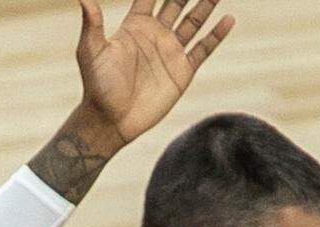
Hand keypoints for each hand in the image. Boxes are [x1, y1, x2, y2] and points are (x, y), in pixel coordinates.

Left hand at [76, 0, 234, 147]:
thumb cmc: (97, 87)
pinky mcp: (181, 72)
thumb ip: (92, 24)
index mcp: (136, 25)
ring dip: (206, 4)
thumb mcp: (91, 52)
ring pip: (194, 21)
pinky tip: (228, 19)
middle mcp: (156, 34)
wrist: (110, 121)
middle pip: (177, 2)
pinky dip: (216, 35)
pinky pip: (203, 49)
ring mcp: (170, 52)